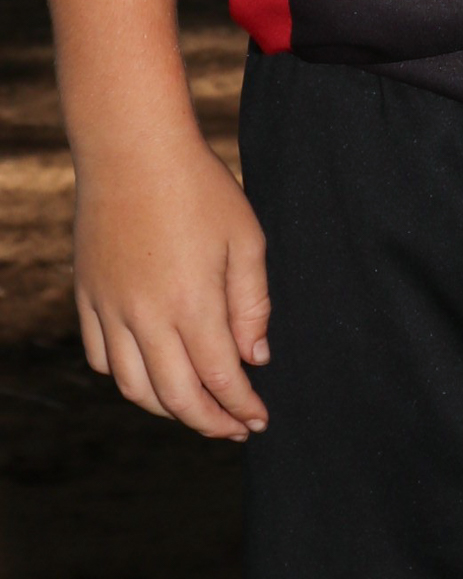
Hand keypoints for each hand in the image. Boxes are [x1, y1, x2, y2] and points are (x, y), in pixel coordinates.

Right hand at [73, 129, 271, 440]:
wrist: (132, 150)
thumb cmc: (199, 187)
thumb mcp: (245, 237)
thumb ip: (252, 303)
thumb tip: (255, 358)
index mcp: (192, 303)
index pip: (221, 378)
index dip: (242, 407)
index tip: (259, 420)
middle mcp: (146, 317)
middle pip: (177, 397)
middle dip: (210, 422)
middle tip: (234, 428)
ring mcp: (110, 310)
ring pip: (134, 388)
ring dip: (167, 410)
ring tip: (196, 410)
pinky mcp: (87, 298)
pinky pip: (102, 359)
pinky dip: (127, 379)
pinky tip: (151, 376)